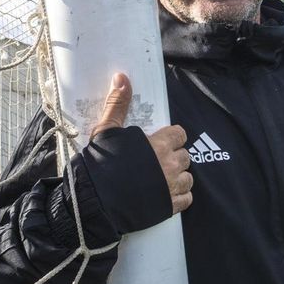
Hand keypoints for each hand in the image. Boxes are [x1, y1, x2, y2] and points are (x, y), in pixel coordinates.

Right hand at [91, 73, 193, 213]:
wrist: (94, 201)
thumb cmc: (99, 164)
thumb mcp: (106, 131)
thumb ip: (118, 104)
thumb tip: (122, 77)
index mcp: (159, 144)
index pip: (180, 134)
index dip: (172, 137)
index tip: (162, 141)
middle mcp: (170, 165)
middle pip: (185, 156)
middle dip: (175, 157)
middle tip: (159, 160)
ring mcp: (171, 187)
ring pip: (188, 178)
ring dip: (179, 176)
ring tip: (164, 178)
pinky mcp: (168, 206)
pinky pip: (187, 199)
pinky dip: (181, 196)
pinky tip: (168, 194)